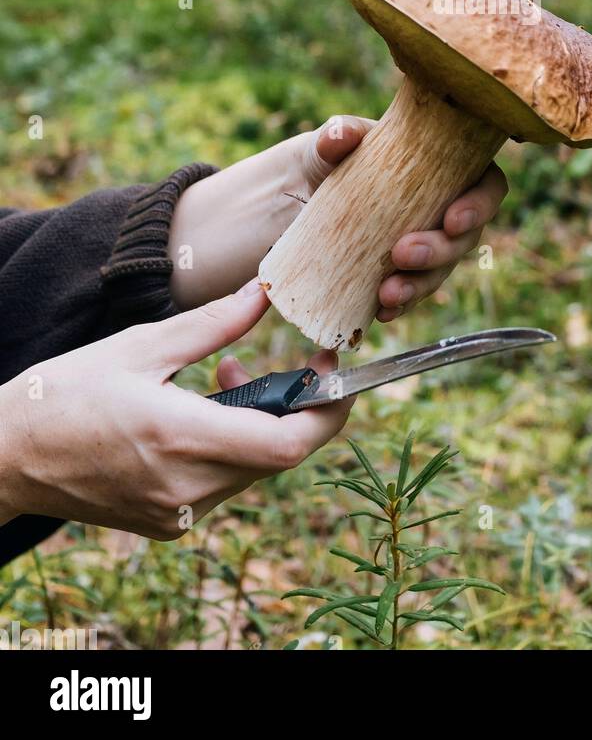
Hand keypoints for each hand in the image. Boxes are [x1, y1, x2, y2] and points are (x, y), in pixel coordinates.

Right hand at [0, 281, 350, 538]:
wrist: (8, 456)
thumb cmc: (67, 392)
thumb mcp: (142, 346)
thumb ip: (214, 324)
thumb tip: (267, 291)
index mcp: (181, 439)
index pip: (288, 444)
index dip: (329, 410)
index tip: (338, 369)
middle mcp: (187, 488)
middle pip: (279, 454)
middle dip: (298, 406)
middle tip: (295, 362)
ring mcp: (178, 514)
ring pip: (254, 468)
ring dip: (262, 420)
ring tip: (226, 373)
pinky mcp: (168, 523)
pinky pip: (225, 482)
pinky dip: (233, 443)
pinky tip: (203, 407)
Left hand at [168, 116, 506, 319]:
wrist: (220, 237)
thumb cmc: (266, 184)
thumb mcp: (296, 160)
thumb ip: (326, 144)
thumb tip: (347, 133)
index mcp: (410, 164)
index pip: (472, 176)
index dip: (478, 199)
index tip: (453, 217)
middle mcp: (413, 204)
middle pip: (460, 229)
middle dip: (444, 249)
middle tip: (404, 257)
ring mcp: (394, 245)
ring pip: (437, 268)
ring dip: (424, 284)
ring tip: (387, 295)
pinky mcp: (373, 281)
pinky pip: (404, 294)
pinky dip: (399, 304)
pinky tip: (380, 313)